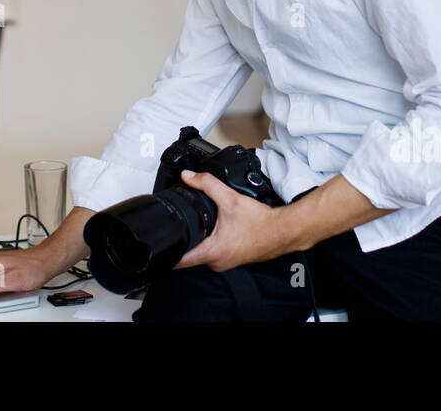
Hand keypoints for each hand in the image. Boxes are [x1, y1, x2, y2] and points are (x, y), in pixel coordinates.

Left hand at [173, 170, 290, 272]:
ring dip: (195, 242)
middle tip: (176, 226)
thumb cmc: (260, 222)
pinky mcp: (230, 259)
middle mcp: (216, 263)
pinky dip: (208, 243)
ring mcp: (223, 263)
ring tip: (194, 227)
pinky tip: (212, 231)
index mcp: (212, 252)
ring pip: (200, 255)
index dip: (165, 253)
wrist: (282, 232)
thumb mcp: (230, 199)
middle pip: (187, 256)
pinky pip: (212, 254)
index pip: (179, 261)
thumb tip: (188, 177)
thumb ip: (207, 185)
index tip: (158, 244)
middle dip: (180, 242)